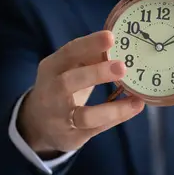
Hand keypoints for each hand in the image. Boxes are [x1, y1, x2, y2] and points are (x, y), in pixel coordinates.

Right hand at [17, 31, 144, 156]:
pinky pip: (97, 128)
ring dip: (112, 109)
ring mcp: (60, 118)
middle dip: (96, 74)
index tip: (110, 37)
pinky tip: (134, 107)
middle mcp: (52, 93)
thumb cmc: (61, 87)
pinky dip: (117, 118)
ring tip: (136, 99)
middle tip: (122, 67)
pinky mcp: (72, 137)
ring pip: (85, 115)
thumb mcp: (68, 69)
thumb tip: (120, 43)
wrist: (37, 123)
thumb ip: (90, 57)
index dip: (89, 44)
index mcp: (52, 68)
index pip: (68, 53)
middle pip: (69, 82)